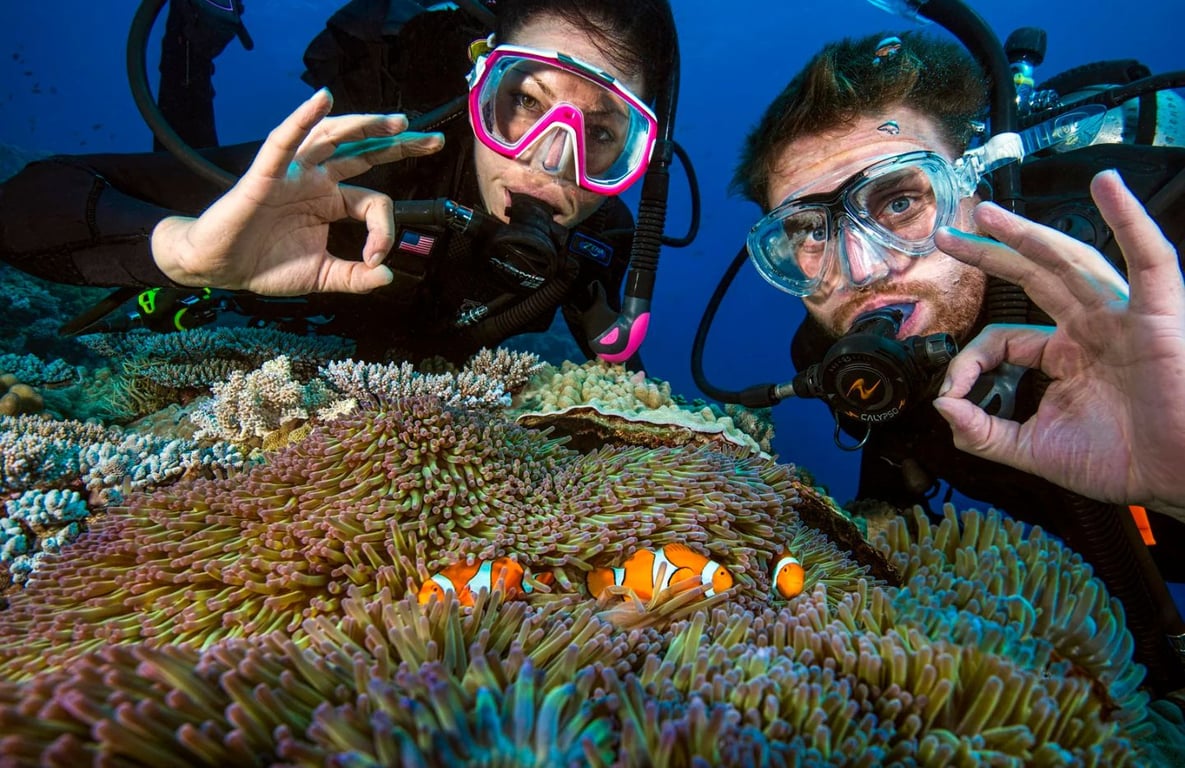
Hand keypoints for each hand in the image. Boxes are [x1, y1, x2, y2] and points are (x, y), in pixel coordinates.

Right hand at [151, 88, 443, 295]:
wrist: (217, 266)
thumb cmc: (265, 264)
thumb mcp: (320, 277)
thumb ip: (354, 278)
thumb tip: (388, 277)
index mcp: (331, 201)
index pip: (374, 201)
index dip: (383, 229)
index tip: (377, 258)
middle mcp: (316, 180)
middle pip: (364, 153)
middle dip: (398, 145)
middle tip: (433, 141)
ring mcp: (292, 173)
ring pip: (333, 139)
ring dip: (364, 126)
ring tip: (395, 120)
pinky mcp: (265, 175)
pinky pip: (284, 142)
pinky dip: (302, 119)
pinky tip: (321, 101)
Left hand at [932, 170, 1184, 516]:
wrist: (1178, 478)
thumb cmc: (1124, 462)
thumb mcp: (1036, 450)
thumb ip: (984, 434)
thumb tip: (941, 407)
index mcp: (1064, 355)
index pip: (1001, 338)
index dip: (968, 362)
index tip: (950, 394)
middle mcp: (1090, 328)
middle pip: (1031, 276)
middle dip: (988, 253)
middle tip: (947, 235)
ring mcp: (1123, 317)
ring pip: (1071, 262)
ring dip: (1029, 234)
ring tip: (989, 213)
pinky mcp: (1159, 316)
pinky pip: (1151, 261)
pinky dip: (1132, 221)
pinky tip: (1109, 188)